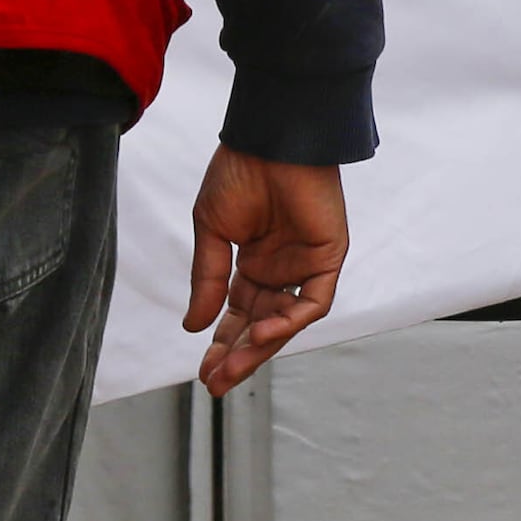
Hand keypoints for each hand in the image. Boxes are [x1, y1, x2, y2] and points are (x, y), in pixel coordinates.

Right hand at [184, 149, 347, 393]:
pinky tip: (263, 331)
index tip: (203, 369)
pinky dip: (290, 319)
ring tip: (232, 368)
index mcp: (251, 262)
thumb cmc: (239, 171)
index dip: (221, 342)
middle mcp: (278, 270)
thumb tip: (193, 325)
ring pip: (284, 320)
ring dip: (259, 345)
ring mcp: (303, 266)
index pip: (237, 313)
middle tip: (215, 383)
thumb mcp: (211, 230)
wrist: (270, 137)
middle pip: (259, 324)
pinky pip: (312, 302)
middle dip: (238, 355)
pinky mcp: (326, 258)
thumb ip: (207, 278)